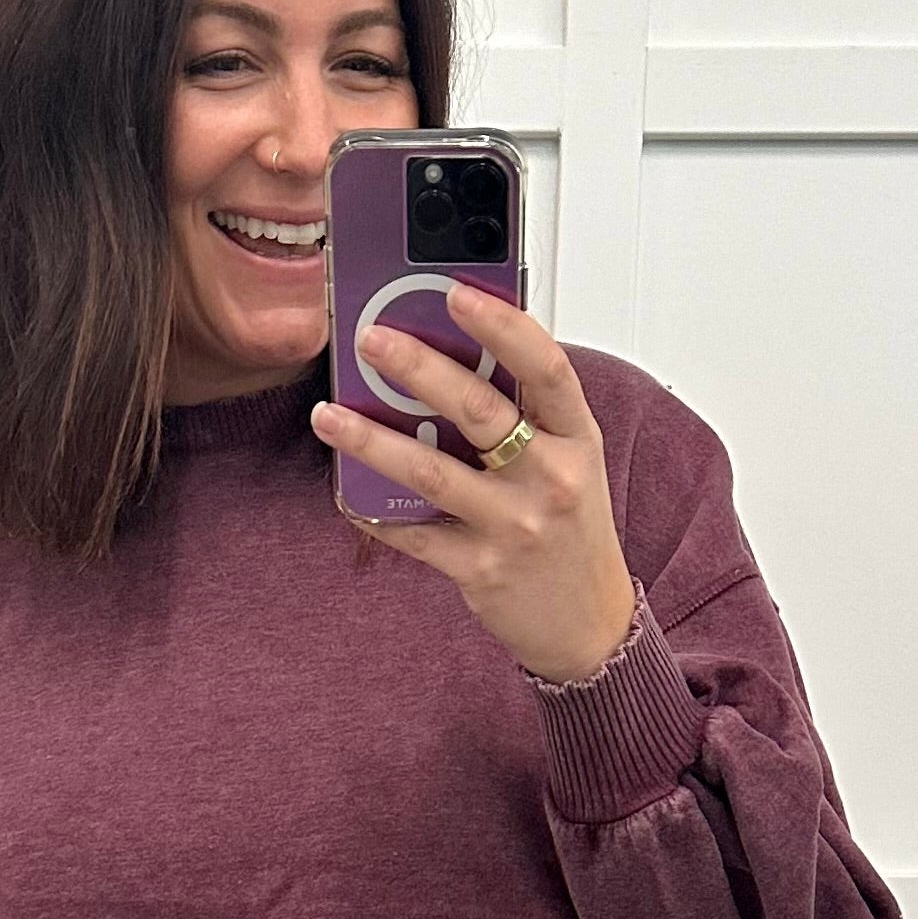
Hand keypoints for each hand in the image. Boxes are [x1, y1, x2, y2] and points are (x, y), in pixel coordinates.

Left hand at [310, 284, 637, 683]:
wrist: (589, 624)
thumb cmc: (572, 530)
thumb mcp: (570, 462)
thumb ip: (526, 415)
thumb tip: (453, 353)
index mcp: (578, 439)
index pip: (546, 368)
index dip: (502, 326)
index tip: (456, 295)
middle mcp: (552, 479)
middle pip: (479, 411)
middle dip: (417, 369)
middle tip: (369, 340)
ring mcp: (515, 527)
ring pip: (431, 473)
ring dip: (371, 441)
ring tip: (328, 416)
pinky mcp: (480, 570)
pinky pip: (413, 534)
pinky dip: (373, 512)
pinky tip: (344, 491)